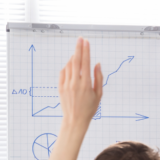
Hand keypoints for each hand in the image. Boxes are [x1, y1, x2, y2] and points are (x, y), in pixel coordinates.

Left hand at [49, 38, 101, 159]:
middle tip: (80, 39)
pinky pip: (63, 72)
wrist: (75, 120)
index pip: (86, 63)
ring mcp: (66, 85)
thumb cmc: (89, 108)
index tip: (86, 41)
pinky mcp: (60, 88)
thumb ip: (99, 78)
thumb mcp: (99, 94)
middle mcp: (75, 83)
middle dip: (78, 48)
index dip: (86, 51)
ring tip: (77, 53)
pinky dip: (67, 66)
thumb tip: (97, 64)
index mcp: (86, 84)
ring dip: (73, 57)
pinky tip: (71, 65)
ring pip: (69, 65)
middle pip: (76, 60)